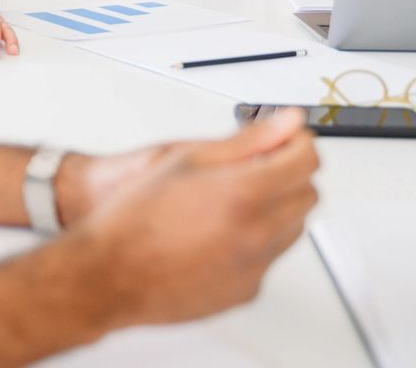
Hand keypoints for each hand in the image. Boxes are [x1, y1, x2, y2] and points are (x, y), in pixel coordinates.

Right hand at [60, 110, 319, 328]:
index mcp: (245, 195)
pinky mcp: (246, 292)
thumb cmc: (135, 216)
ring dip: (276, 208)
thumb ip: (248, 140)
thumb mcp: (186, 157)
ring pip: (292, 229)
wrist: (108, 273)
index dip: (298, 142)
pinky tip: (220, 232)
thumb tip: (287, 123)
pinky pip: (270, 259)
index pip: (306, 161)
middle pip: (307, 196)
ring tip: (231, 200)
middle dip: (290, 174)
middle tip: (257, 165)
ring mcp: (254, 268)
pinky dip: (257, 241)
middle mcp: (258, 235)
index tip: (286, 139)